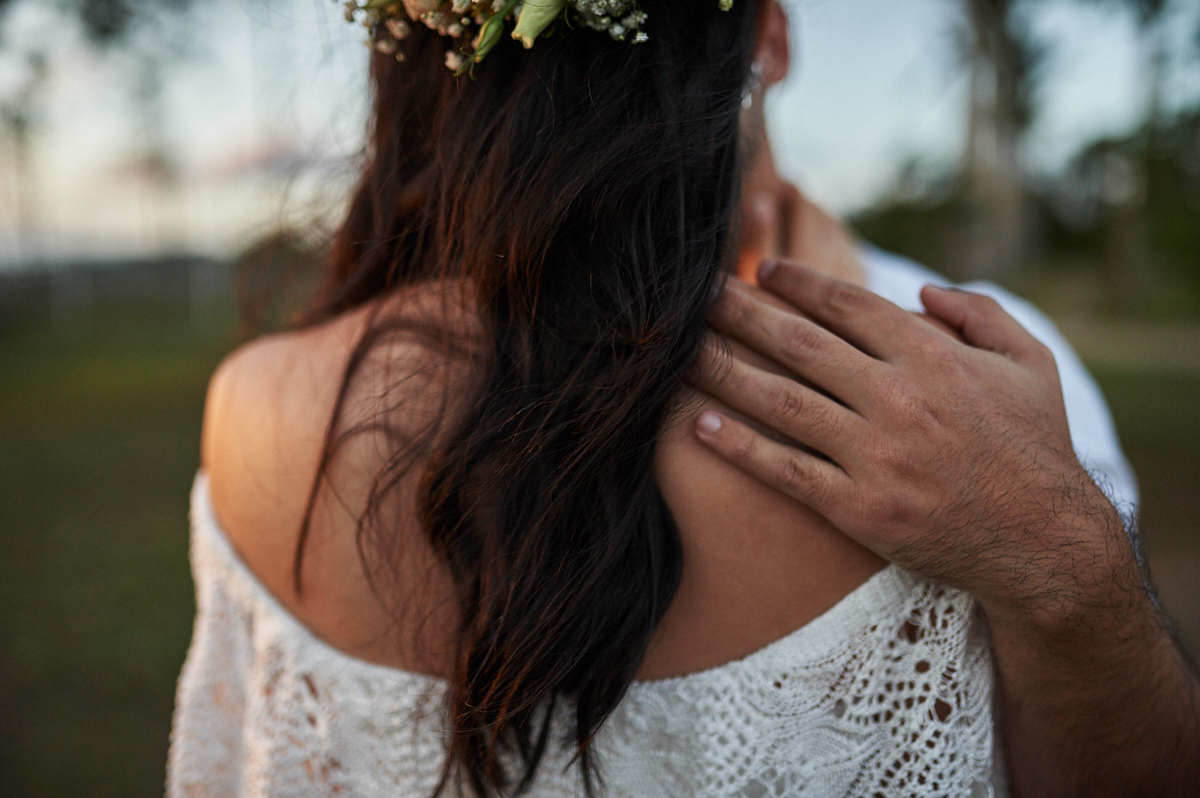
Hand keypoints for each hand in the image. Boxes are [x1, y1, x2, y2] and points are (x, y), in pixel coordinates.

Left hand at [690, 260, 1133, 626]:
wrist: (1043, 543)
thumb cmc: (1034, 446)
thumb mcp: (1030, 363)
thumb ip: (980, 312)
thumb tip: (921, 290)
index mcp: (933, 356)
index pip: (846, 305)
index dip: (795, 283)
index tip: (758, 270)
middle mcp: (897, 398)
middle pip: (798, 343)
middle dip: (739, 313)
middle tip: (694, 294)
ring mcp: (874, 454)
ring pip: (780, 400)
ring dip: (722, 370)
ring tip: (678, 351)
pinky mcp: (859, 507)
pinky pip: (785, 470)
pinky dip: (739, 446)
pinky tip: (698, 425)